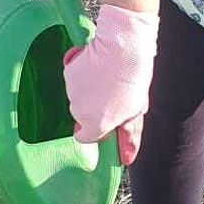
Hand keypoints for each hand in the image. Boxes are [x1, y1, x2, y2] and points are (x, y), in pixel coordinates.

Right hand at [63, 4, 157, 166]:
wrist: (123, 46)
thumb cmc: (133, 79)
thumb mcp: (135, 111)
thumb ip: (128, 136)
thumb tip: (127, 158)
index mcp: (96, 125)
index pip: (85, 137)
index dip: (97, 127)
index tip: (107, 116)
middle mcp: (78, 112)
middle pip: (81, 116)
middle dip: (94, 107)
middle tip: (113, 92)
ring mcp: (71, 91)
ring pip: (77, 96)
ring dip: (89, 89)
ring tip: (107, 76)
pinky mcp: (68, 72)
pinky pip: (73, 78)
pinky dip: (81, 72)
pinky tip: (96, 64)